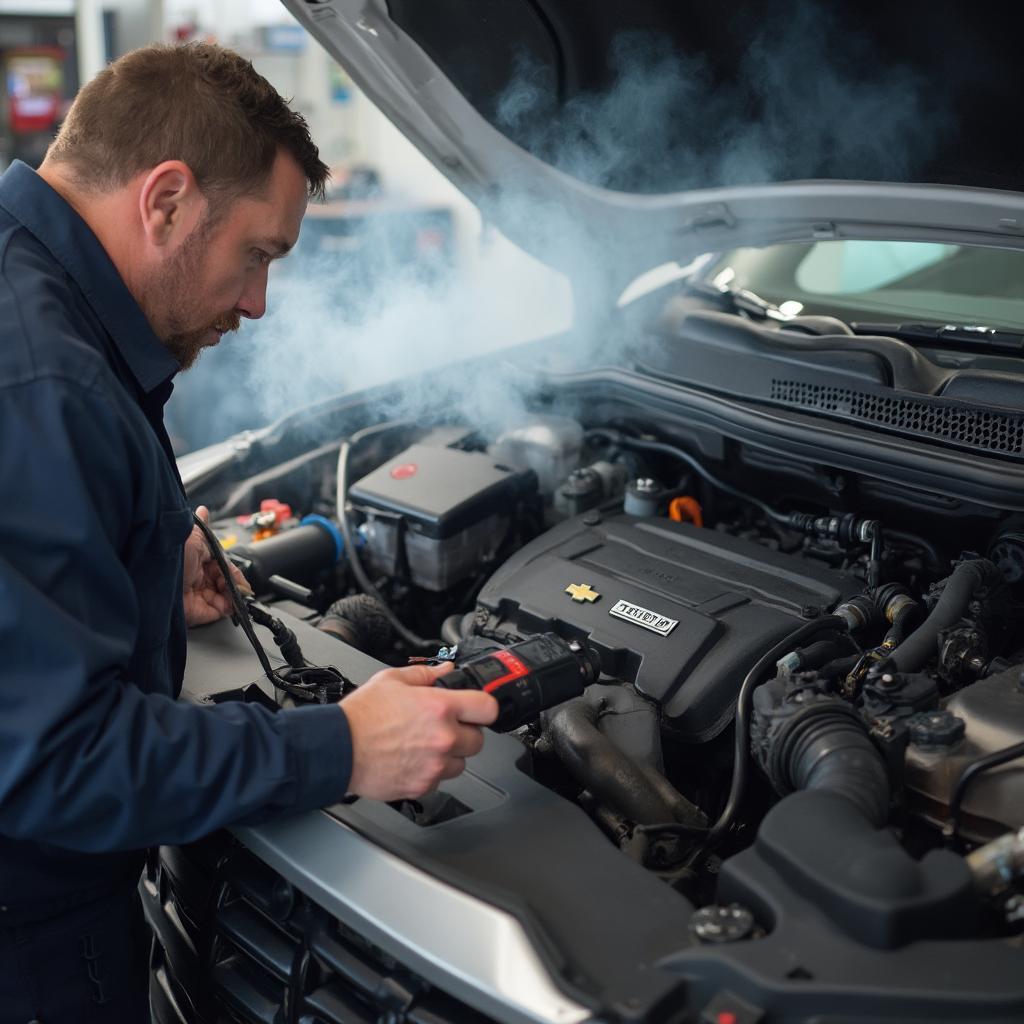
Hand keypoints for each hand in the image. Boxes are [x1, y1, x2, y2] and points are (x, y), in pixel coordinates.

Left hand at [182, 506, 249, 626]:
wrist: (151, 575)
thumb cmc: (170, 551)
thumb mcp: (194, 536)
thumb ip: (205, 532)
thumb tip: (204, 511)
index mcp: (196, 559)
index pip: (221, 567)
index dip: (233, 573)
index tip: (243, 579)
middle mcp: (195, 577)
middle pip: (224, 583)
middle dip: (234, 584)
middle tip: (239, 585)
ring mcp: (194, 595)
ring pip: (223, 598)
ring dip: (233, 596)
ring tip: (236, 592)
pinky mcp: (193, 612)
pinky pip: (215, 612)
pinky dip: (227, 608)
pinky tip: (231, 603)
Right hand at [341, 662, 498, 800]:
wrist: (338, 749)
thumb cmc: (361, 716)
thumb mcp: (392, 680)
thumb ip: (426, 674)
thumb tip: (446, 671)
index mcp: (439, 708)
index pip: (488, 708)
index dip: (484, 706)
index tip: (477, 708)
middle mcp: (443, 738)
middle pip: (478, 739)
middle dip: (465, 732)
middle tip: (444, 726)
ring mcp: (434, 765)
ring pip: (461, 762)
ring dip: (450, 754)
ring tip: (424, 744)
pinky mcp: (423, 786)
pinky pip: (440, 779)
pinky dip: (431, 771)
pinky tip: (413, 759)